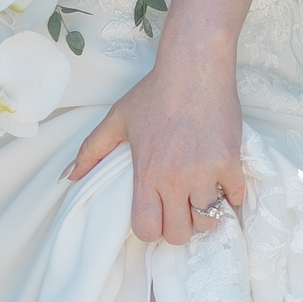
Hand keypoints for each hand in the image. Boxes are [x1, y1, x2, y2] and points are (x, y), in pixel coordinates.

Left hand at [66, 34, 247, 246]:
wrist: (195, 67)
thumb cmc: (155, 91)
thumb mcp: (117, 119)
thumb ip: (90, 150)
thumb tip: (68, 176)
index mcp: (146, 173)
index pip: (146, 229)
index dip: (150, 229)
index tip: (156, 215)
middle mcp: (174, 179)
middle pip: (178, 234)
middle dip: (179, 227)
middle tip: (180, 209)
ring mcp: (205, 172)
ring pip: (208, 220)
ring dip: (206, 212)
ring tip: (202, 195)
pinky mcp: (230, 162)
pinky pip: (234, 198)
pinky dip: (230, 196)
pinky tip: (222, 182)